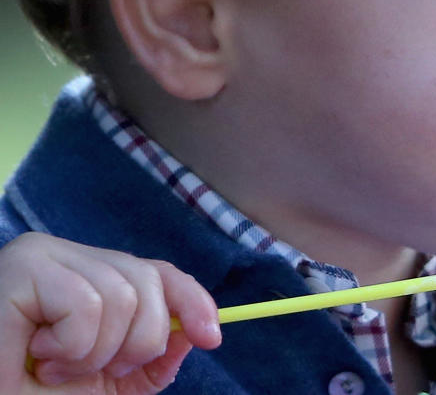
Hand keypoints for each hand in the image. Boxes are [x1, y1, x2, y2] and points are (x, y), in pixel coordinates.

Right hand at [0, 232, 220, 393]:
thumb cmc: (25, 390)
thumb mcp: (99, 386)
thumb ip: (146, 364)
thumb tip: (189, 335)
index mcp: (90, 276)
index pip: (159, 272)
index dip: (192, 301)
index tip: (212, 337)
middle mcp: (70, 255)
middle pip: (149, 282)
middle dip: (137, 343)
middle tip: (90, 371)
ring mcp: (45, 255)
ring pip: (123, 295)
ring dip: (94, 353)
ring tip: (53, 367)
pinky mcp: (23, 267)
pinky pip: (87, 304)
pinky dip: (72, 346)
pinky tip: (36, 356)